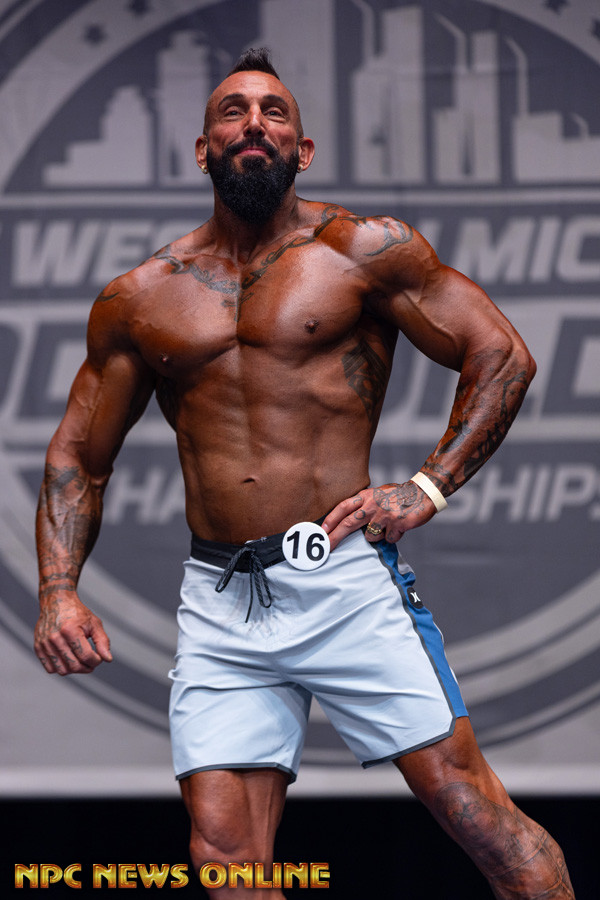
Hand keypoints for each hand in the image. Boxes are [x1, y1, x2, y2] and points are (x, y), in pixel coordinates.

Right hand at [34, 591, 111, 675]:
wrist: (56, 601)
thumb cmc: (77, 613)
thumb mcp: (94, 623)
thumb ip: (102, 641)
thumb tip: (108, 659)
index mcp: (70, 630)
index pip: (86, 656)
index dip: (96, 661)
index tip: (99, 658)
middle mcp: (55, 638)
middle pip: (74, 666)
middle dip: (87, 668)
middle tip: (92, 663)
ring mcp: (44, 644)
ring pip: (62, 670)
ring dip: (75, 670)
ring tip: (81, 661)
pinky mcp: (38, 647)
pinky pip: (50, 668)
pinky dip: (62, 668)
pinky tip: (69, 660)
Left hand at [322, 482, 436, 549]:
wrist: (423, 493)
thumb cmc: (398, 496)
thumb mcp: (377, 494)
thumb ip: (364, 505)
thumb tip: (348, 521)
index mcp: (366, 496)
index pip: (344, 507)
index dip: (331, 519)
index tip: (322, 530)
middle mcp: (373, 504)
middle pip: (349, 524)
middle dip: (335, 537)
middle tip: (326, 548)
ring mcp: (385, 514)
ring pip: (370, 536)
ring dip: (377, 536)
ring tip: (388, 525)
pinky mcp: (397, 524)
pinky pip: (388, 539)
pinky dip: (393, 537)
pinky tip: (399, 527)